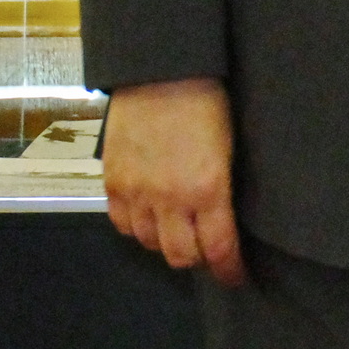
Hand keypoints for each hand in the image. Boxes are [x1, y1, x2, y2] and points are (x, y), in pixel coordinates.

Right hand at [101, 77, 247, 287]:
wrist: (161, 71)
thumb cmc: (207, 102)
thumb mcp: (230, 146)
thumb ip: (224, 188)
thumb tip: (226, 218)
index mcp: (207, 189)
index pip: (219, 249)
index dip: (229, 270)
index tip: (236, 277)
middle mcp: (169, 199)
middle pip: (181, 257)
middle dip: (199, 260)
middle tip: (208, 252)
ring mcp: (137, 192)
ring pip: (149, 244)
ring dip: (166, 243)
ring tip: (179, 231)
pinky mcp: (112, 182)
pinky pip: (122, 225)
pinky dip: (137, 228)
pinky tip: (150, 216)